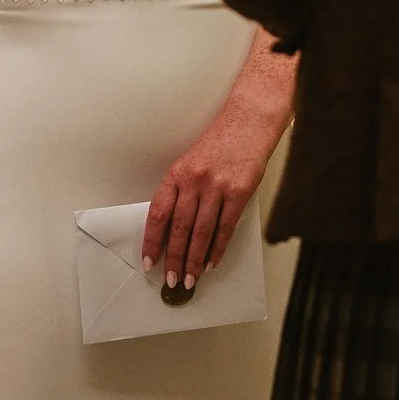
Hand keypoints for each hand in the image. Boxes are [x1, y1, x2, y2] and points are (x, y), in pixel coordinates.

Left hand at [139, 90, 286, 293]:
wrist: (249, 120)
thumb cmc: (221, 141)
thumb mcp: (192, 162)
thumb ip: (182, 191)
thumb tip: (174, 230)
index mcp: (177, 173)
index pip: (158, 214)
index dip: (152, 241)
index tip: (149, 261)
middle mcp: (194, 180)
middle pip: (179, 229)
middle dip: (173, 259)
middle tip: (171, 279)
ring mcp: (217, 186)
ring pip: (200, 233)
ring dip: (193, 260)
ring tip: (190, 278)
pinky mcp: (239, 191)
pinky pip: (225, 228)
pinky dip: (218, 249)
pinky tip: (212, 262)